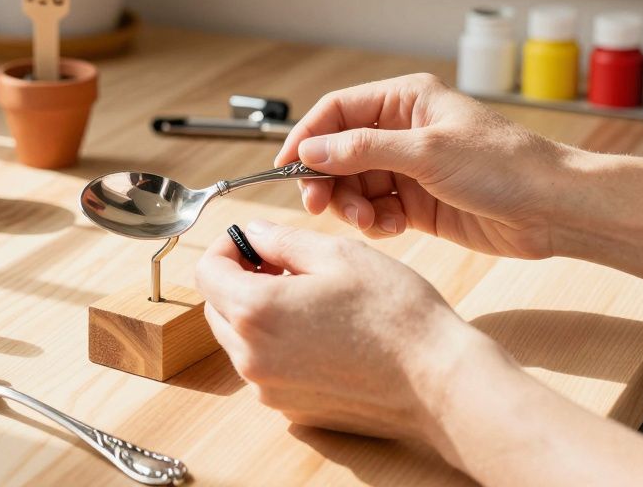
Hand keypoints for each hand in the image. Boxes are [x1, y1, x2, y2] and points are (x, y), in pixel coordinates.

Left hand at [195, 220, 497, 442]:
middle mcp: (251, 357)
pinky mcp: (290, 408)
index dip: (227, 247)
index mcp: (255, 311)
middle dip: (239, 279)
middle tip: (283, 265)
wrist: (436, 381)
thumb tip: (252, 234)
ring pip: (239, 339)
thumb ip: (282, 240)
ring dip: (257, 312)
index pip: (206, 272)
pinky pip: (265, 367)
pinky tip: (319, 330)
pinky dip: (277, 344)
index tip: (254, 241)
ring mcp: (268, 388)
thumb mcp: (337, 254)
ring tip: (307, 296)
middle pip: (217, 307)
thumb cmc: (394, 313)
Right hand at [276, 73, 570, 259]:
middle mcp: (403, 130)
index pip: (338, 111)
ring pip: (354, 184)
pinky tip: (390, 229)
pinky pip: (376, 209)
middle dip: (327, 178)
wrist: (554, 210)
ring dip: (351, 205)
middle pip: (339, 150)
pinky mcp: (418, 202)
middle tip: (319, 205)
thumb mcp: (428, 152)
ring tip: (369, 221)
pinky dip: (374, 222)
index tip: (284, 166)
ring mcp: (409, 167)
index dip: (307, 136)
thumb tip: (311, 149)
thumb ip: (363, 150)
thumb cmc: (505, 166)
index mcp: (406, 100)